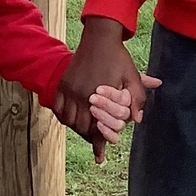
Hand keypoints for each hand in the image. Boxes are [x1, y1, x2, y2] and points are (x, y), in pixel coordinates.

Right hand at [54, 17, 161, 165]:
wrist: (99, 37)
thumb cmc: (118, 58)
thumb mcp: (132, 77)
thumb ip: (137, 98)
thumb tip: (136, 120)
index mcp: (99, 96)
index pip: (97, 127)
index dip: (99, 143)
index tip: (100, 157)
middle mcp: (81, 94)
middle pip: (81, 127)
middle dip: (88, 136)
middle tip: (93, 142)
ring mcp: (69, 89)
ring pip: (68, 119)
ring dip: (76, 127)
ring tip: (84, 131)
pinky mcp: (63, 83)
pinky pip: (58, 108)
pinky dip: (63, 116)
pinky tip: (70, 119)